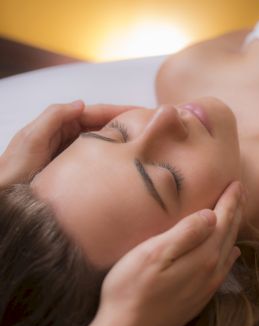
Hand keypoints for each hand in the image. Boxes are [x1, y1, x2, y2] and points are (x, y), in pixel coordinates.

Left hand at [0, 101, 138, 186]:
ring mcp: (74, 154)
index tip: (146, 112)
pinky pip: (100, 160)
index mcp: (60, 124)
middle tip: (154, 128)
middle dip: (128, 124)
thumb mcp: (31, 138)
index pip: (97, 112)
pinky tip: (129, 163)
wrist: (5, 199)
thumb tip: (82, 103)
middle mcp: (69, 137)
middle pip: (105, 126)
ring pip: (105, 143)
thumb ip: (54, 117)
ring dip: (125, 141)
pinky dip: (115, 158)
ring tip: (149, 144)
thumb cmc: (12, 170)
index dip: (122, 110)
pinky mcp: (77, 171)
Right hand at [81, 181, 243, 325]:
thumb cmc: (131, 290)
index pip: (222, 220)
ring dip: (234, 229)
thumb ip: (185, 233)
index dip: (230, 200)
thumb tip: (212, 214)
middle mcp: (211, 270)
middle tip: (243, 191)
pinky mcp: (199, 297)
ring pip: (228, 249)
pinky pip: (224, 268)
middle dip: (237, 210)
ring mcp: (206, 286)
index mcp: (202, 256)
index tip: (237, 183)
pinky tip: (232, 251)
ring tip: (238, 213)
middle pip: (229, 233)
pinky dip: (230, 253)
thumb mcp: (154, 254)